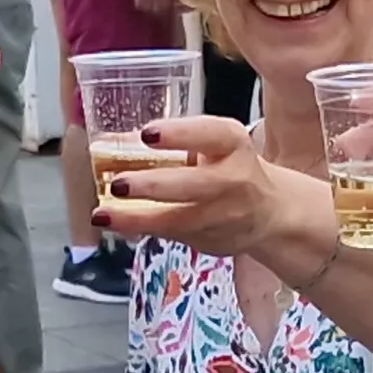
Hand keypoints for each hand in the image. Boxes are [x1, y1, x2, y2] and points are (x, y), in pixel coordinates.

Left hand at [89, 116, 320, 262]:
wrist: (268, 211)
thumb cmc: (228, 166)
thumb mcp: (212, 143)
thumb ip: (171, 139)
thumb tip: (110, 139)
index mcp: (233, 144)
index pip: (212, 134)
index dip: (181, 134)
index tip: (147, 134)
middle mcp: (233, 179)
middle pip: (195, 184)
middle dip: (154, 185)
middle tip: (119, 183)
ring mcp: (223, 214)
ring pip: (179, 218)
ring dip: (138, 217)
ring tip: (103, 214)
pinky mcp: (210, 239)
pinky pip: (171, 234)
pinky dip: (140, 227)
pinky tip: (112, 222)